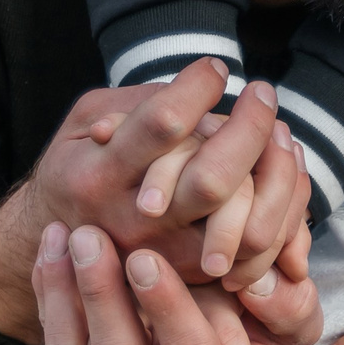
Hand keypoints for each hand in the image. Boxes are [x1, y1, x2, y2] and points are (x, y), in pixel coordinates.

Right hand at [0, 59, 311, 344]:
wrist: (59, 243)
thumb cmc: (81, 164)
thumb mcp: (86, 120)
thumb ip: (140, 104)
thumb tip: (204, 87)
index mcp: (99, 174)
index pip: (161, 125)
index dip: (197, 89)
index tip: (215, 68)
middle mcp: (133, 222)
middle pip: (212, 182)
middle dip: (252, 130)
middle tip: (263, 95)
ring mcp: (167, 256)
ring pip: (246, 228)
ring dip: (279, 174)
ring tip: (280, 135)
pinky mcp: (194, 275)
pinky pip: (258, 254)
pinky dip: (284, 212)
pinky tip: (283, 174)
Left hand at [33, 222, 324, 344]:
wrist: (199, 326)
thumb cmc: (251, 315)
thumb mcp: (291, 314)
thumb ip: (288, 303)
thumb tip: (257, 285)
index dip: (167, 308)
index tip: (145, 257)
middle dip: (102, 294)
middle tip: (91, 237)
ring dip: (66, 292)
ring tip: (66, 234)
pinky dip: (47, 296)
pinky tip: (49, 249)